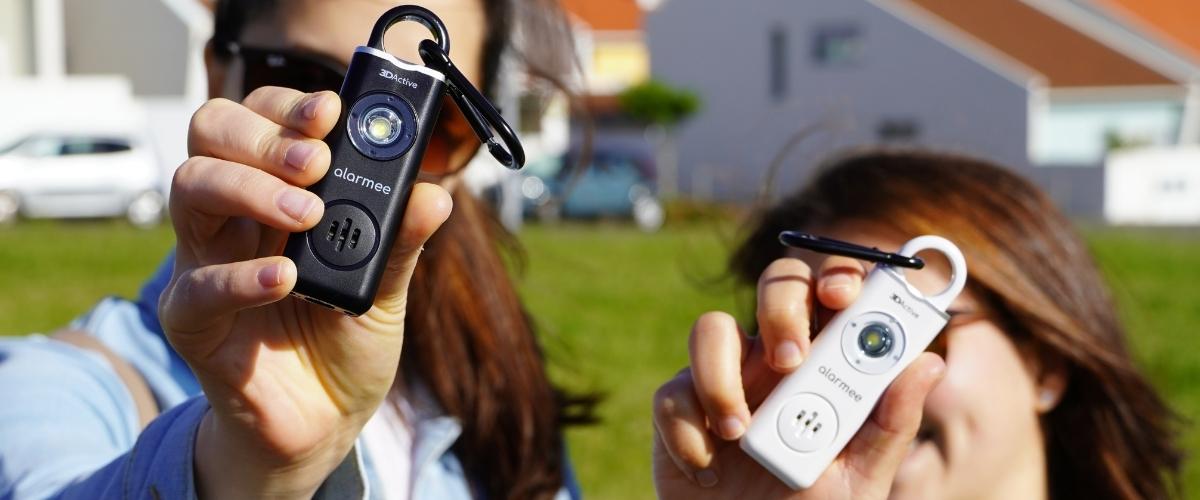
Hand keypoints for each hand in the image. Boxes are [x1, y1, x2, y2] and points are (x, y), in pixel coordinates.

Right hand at [159, 87, 452, 498]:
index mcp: (279, 194)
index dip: (290, 106)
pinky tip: (284, 279)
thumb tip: (435, 195)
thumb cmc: (347, 343)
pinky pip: (198, 286)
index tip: (331, 111)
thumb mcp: (389, 290)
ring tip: (305, 212)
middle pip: (212, 135)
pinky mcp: (193, 320)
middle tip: (317, 162)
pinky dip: (240, 277)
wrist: (325, 423)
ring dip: (251, 188)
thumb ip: (403, 242)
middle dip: (265, 136)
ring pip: (193, 188)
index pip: (263, 120)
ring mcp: (206, 263)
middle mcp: (236, 218)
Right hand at [652, 256, 945, 498]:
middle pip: (776, 286)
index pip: (836, 292)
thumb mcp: (862, 476)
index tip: (843, 297)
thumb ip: (891, 423)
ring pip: (710, 328)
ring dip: (721, 377)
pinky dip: (688, 432)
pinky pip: (673, 392)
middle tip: (789, 359)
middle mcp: (774, 358)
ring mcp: (724, 378)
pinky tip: (707, 468)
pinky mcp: (679, 407)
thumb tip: (929, 363)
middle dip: (781, 306)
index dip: (839, 275)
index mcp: (826, 363)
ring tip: (739, 434)